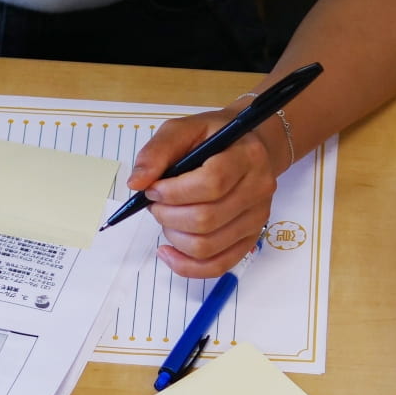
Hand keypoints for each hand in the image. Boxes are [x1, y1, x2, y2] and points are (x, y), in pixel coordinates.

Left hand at [128, 101, 284, 278]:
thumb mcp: (184, 129)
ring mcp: (256, 219)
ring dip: (174, 237)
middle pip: (207, 219)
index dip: (174, 192)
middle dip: (168, 215)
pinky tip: (169, 252)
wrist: (246, 149)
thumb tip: (137, 183)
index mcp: (247, 156)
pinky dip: (186, 266)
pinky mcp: (249, 240)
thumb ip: (157, 151)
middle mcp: (258, 189)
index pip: (212, 183)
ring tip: (166, 218)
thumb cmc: (214, 138)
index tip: (153, 189)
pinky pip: (217, 266)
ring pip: (208, 246)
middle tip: (155, 204)